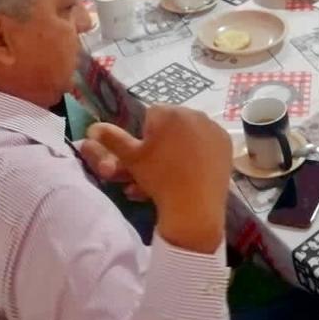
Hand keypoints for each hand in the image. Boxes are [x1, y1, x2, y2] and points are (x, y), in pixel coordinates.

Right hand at [84, 106, 231, 252]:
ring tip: (174, 171)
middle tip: (160, 167)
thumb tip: (92, 127)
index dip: (145, 137)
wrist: (194, 207)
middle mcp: (194, 112)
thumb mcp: (131, 159)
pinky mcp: (226, 142)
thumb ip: (111, 139)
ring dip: (179, 147)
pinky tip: (193, 169)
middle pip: (171, 124)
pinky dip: (199, 152)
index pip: (150, 116)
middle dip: (163, 141)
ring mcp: (213, 127)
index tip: (147, 157)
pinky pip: (207, 141)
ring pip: (189, 133)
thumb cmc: (159, 179)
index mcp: (168, 112)